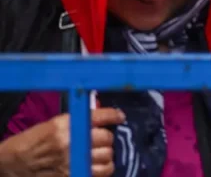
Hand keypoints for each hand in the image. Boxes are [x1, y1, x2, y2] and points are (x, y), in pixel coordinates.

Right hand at [0, 108, 122, 176]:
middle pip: (107, 138)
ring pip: (108, 156)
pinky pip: (101, 173)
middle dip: (106, 138)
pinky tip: (97, 165)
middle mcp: (71, 142)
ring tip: (99, 153)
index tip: (120, 117)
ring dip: (106, 154)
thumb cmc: (33, 141)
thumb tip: (104, 118)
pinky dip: (103, 169)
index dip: (114, 115)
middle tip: (101, 138)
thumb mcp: (53, 124)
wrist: (13, 163)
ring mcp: (73, 162)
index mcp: (66, 125)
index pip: (100, 116)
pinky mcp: (73, 176)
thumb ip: (78, 122)